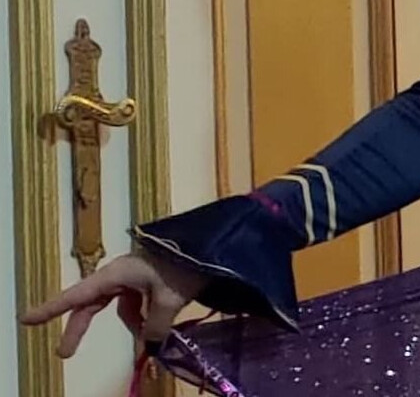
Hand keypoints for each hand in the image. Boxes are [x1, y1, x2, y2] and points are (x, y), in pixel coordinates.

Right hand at [18, 252, 207, 357]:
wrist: (214, 244)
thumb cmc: (185, 265)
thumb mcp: (167, 300)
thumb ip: (154, 327)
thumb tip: (149, 344)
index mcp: (115, 274)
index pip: (76, 296)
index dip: (51, 309)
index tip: (26, 320)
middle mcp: (120, 274)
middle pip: (93, 305)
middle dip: (82, 328)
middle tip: (66, 353)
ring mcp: (136, 276)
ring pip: (122, 308)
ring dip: (133, 325)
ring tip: (152, 337)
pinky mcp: (152, 279)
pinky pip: (140, 304)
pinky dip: (146, 318)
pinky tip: (162, 326)